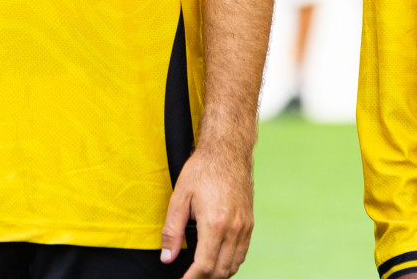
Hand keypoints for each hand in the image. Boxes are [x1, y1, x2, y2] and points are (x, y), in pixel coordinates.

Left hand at [162, 146, 254, 278]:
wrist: (227, 151)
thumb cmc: (202, 170)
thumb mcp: (179, 198)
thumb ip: (172, 231)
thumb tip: (167, 257)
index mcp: (214, 223)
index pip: (205, 266)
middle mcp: (233, 229)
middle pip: (221, 271)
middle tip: (188, 277)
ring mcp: (244, 227)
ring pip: (234, 265)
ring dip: (218, 273)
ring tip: (201, 272)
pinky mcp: (249, 223)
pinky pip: (242, 253)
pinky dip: (230, 263)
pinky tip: (218, 260)